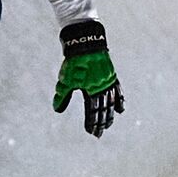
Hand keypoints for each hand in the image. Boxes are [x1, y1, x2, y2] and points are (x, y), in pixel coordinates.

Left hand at [53, 20, 123, 137]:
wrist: (86, 42)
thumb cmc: (74, 62)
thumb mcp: (66, 79)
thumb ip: (63, 95)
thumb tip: (57, 109)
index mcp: (91, 90)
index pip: (93, 111)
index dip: (92, 122)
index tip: (91, 132)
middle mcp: (102, 87)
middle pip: (103, 109)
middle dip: (101, 122)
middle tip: (99, 133)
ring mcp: (108, 81)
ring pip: (111, 102)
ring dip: (110, 115)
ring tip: (109, 124)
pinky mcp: (112, 75)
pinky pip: (117, 91)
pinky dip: (119, 101)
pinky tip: (120, 110)